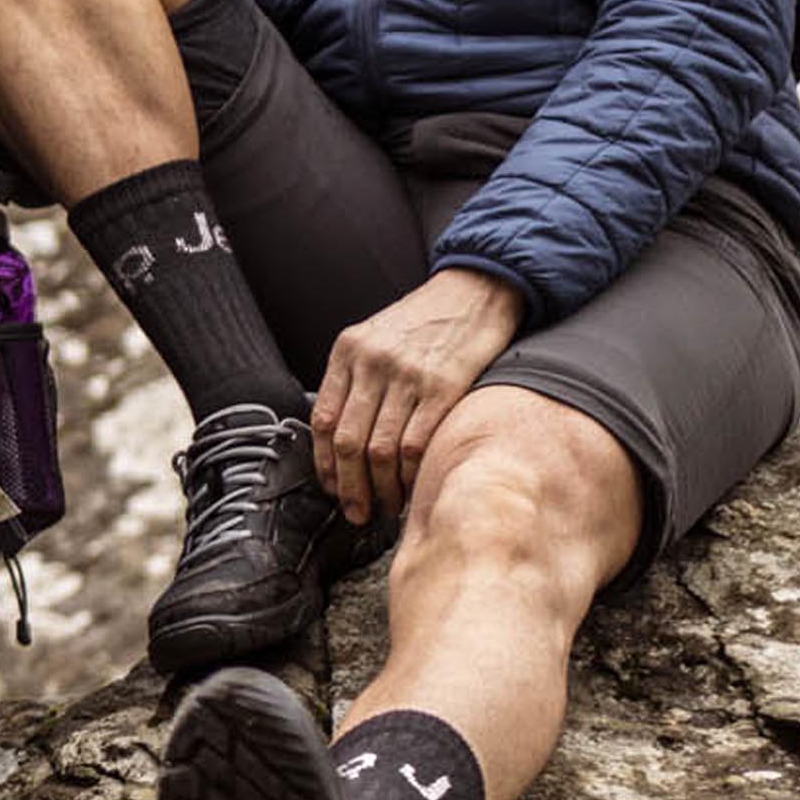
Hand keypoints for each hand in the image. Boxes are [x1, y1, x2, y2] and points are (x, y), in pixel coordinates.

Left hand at [311, 268, 523, 520]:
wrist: (476, 287)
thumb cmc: (425, 319)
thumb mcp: (375, 335)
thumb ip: (355, 378)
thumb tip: (340, 438)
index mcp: (348, 350)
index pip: (323, 421)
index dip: (325, 464)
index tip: (332, 489)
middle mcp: (372, 362)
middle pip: (348, 443)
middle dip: (350, 487)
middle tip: (357, 512)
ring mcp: (407, 375)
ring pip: (380, 450)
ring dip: (381, 489)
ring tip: (385, 506)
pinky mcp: (444, 386)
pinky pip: (417, 444)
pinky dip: (411, 475)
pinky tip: (413, 487)